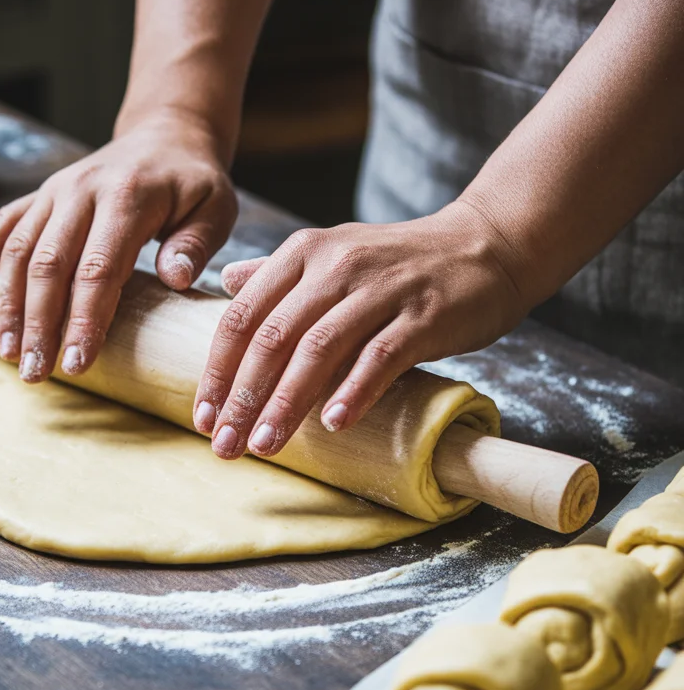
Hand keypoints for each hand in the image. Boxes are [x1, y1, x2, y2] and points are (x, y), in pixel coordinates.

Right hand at [0, 110, 236, 381]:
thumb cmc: (194, 182)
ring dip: (10, 304)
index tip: (77, 364)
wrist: (166, 135)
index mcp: (127, 197)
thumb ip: (197, 243)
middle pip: (50, 265)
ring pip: (20, 249)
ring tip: (11, 353)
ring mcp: (56, 191)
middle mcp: (82, 191)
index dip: (83, 320)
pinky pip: (6, 224)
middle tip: (36, 373)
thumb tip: (175, 280)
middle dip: (39, 324)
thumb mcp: (216, 207)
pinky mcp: (42, 194)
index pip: (98, 269)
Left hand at [192, 200, 526, 458]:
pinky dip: (354, 390)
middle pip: (274, 338)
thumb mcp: (333, 253)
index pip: (243, 316)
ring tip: (265, 445)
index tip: (203, 417)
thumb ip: (279, 273)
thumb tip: (227, 285)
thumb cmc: (401, 263)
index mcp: (303, 253)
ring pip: (320, 349)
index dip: (218, 370)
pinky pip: (381, 355)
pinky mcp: (424, 315)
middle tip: (225, 445)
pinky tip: (333, 423)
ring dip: (287, 402)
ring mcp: (381, 289)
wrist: (486, 245)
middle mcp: (335, 265)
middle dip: (243, 397)